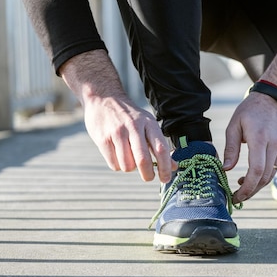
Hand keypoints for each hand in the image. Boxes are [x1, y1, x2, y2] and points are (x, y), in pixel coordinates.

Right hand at [60, 50, 175, 182]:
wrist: (103, 98)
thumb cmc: (129, 116)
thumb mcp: (147, 124)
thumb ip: (159, 145)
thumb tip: (173, 167)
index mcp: (149, 123)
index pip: (160, 149)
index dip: (165, 167)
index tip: (166, 178)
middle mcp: (134, 127)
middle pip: (143, 159)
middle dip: (147, 174)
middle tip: (148, 177)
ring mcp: (117, 133)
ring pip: (127, 165)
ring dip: (130, 168)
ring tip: (129, 159)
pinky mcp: (103, 139)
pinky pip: (114, 164)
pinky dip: (118, 165)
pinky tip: (117, 155)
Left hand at [223, 92, 276, 202]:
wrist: (273, 99)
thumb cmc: (250, 111)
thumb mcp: (234, 125)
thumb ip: (231, 148)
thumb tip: (226, 169)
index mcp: (259, 139)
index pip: (256, 171)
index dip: (247, 188)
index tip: (236, 196)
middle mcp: (274, 146)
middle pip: (264, 178)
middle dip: (250, 191)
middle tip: (237, 197)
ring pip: (271, 176)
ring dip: (256, 185)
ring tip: (242, 186)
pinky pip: (275, 168)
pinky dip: (264, 176)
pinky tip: (253, 175)